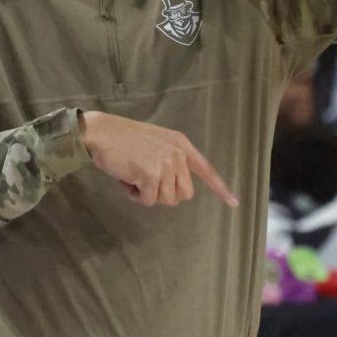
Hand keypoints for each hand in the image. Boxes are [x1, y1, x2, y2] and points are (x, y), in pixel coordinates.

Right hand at [79, 112, 237, 207]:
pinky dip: (136, 197)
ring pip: (166, 200)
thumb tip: (175, 190)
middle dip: (165, 194)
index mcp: (181, 145)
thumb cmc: (124, 140)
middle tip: (147, 182)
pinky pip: (149, 201)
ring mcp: (166, 164)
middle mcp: (178, 154)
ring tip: (134, 176)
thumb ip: (171, 160)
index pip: (206, 170)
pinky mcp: (151, 175)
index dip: (221, 188)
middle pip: (184, 194)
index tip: (235, 203)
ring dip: (148, 195)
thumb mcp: (156, 143)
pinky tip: (127, 181)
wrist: (102, 133)